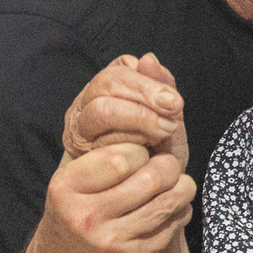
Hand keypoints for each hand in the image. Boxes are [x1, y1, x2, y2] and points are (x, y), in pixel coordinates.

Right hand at [36, 143, 196, 252]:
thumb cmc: (74, 213)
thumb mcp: (72, 183)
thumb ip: (103, 158)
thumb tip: (152, 129)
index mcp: (67, 188)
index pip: (121, 157)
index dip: (141, 152)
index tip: (143, 154)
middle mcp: (86, 216)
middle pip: (151, 178)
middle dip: (170, 167)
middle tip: (170, 166)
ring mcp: (111, 241)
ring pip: (168, 202)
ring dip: (183, 188)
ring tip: (181, 183)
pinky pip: (171, 227)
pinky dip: (180, 213)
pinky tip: (174, 208)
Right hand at [64, 53, 186, 167]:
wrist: (148, 195)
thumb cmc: (159, 148)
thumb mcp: (168, 116)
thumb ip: (161, 86)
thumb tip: (148, 58)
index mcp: (109, 85)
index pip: (120, 70)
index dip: (149, 83)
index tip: (175, 102)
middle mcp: (87, 102)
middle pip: (107, 84)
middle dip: (145, 98)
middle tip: (172, 119)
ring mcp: (79, 128)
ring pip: (100, 110)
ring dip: (137, 120)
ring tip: (162, 133)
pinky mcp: (77, 154)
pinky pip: (99, 142)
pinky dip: (127, 145)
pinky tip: (145, 153)